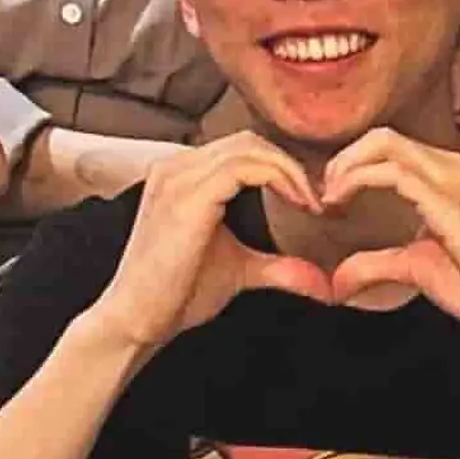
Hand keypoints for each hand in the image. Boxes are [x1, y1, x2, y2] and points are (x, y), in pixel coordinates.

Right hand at [83, 135, 324, 366]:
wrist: (137, 318)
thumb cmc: (176, 293)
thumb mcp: (239, 271)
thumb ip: (278, 268)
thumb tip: (322, 282)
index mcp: (181, 175)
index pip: (241, 148)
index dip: (281, 167)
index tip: (309, 202)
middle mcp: (176, 166)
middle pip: (247, 141)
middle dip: (289, 165)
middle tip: (316, 200)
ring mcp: (178, 178)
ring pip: (248, 148)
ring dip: (288, 170)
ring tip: (310, 202)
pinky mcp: (188, 198)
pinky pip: (244, 169)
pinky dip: (279, 179)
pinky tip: (297, 204)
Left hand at [314, 131, 459, 350]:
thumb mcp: (416, 268)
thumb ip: (376, 265)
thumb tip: (336, 283)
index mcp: (450, 174)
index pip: (390, 146)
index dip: (352, 163)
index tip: (328, 196)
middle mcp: (455, 166)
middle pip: (382, 137)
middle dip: (343, 159)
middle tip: (323, 194)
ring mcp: (456, 179)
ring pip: (384, 145)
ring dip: (345, 168)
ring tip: (328, 199)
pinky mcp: (451, 201)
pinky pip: (392, 173)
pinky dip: (356, 181)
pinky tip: (339, 204)